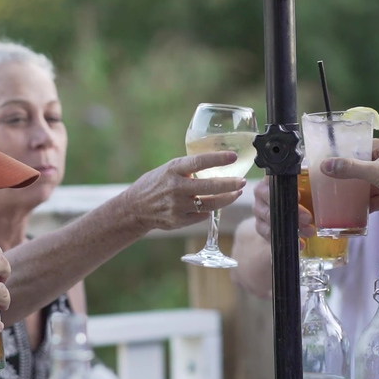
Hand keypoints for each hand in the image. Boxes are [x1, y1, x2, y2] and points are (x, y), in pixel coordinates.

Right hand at [123, 151, 245, 230]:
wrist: (135, 208)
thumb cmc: (156, 184)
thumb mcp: (168, 169)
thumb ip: (188, 169)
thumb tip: (215, 164)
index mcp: (173, 170)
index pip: (199, 162)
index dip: (218, 159)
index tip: (233, 156)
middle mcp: (176, 188)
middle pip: (210, 186)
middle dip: (230, 184)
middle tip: (242, 181)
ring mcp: (177, 206)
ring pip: (210, 204)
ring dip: (227, 199)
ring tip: (236, 193)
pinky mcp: (179, 221)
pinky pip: (202, 215)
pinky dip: (209, 209)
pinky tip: (213, 204)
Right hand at [252, 175, 315, 243]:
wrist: (290, 211)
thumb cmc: (302, 194)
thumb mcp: (308, 185)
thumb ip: (310, 180)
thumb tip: (326, 171)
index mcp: (272, 178)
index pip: (274, 179)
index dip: (286, 188)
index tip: (300, 196)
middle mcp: (261, 192)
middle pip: (272, 201)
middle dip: (292, 211)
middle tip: (308, 218)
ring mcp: (258, 209)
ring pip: (270, 218)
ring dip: (290, 227)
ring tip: (308, 232)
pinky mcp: (259, 225)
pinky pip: (269, 233)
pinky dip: (286, 239)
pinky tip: (299, 243)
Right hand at [320, 139, 378, 220]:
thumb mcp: (375, 172)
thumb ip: (350, 169)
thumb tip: (325, 165)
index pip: (364, 147)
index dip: (348, 154)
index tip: (333, 162)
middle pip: (367, 167)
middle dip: (353, 176)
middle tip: (335, 182)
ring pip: (374, 184)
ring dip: (361, 192)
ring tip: (344, 198)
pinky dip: (371, 203)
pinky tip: (360, 210)